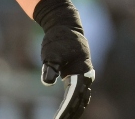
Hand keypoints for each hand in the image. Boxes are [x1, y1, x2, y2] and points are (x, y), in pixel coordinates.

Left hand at [34, 0, 94, 117]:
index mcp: (82, 69)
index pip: (74, 95)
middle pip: (80, 99)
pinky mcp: (79, 75)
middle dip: (72, 112)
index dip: (66, 108)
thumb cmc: (59, 39)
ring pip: (82, 98)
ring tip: (66, 118)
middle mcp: (86, 74)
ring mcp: (84, 75)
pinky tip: (68, 111)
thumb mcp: (52, 52)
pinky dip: (74, 103)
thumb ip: (51, 67)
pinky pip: (78, 93)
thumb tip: (48, 82)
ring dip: (75, 110)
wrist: (66, 26)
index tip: (59, 118)